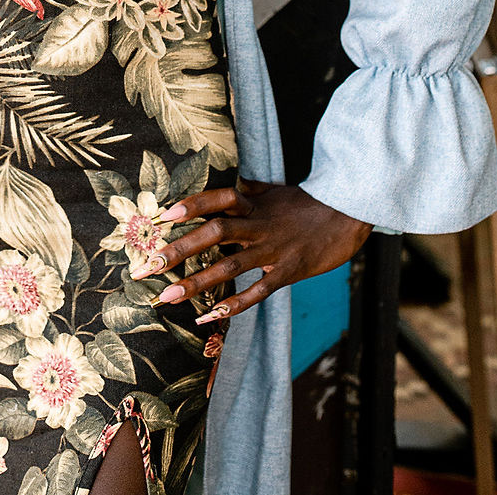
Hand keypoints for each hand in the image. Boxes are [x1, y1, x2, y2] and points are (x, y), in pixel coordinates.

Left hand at [131, 180, 371, 322]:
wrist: (348, 215)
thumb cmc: (305, 203)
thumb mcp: (274, 191)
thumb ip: (248, 189)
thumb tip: (232, 178)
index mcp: (253, 203)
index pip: (219, 198)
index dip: (193, 204)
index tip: (164, 215)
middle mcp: (259, 225)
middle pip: (215, 232)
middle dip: (180, 249)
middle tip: (148, 264)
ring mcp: (272, 250)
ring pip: (229, 266)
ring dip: (196, 282)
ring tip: (166, 297)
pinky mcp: (286, 272)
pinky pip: (256, 291)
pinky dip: (232, 305)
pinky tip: (207, 317)